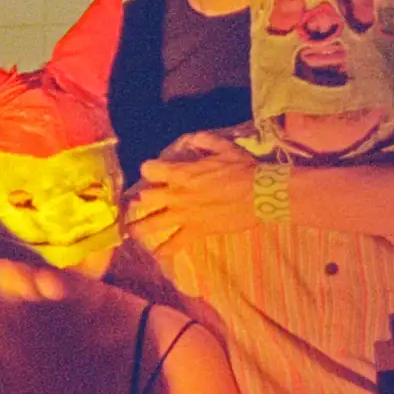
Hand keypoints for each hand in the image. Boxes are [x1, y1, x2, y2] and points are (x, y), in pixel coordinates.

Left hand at [125, 137, 258, 254]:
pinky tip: (157, 254)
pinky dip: (165, 250)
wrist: (261, 194)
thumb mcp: (225, 148)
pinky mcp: (196, 231)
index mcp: (181, 173)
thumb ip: (205, 141)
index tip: (151, 171)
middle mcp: (177, 195)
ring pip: (152, 224)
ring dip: (140, 228)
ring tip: (132, 231)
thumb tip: (193, 139)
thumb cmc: (244, 169)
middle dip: (139, 200)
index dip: (149, 169)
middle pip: (145, 199)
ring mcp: (185, 215)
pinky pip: (175, 244)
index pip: (149, 170)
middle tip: (137, 203)